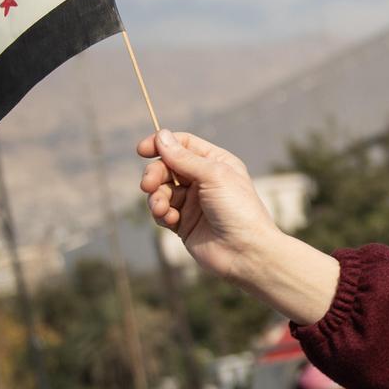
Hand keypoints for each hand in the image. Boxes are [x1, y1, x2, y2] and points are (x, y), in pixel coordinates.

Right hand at [137, 130, 280, 286]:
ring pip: (160, 191)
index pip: (182, 144)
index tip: (142, 150)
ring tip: (162, 210)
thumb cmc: (238, 210)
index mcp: (216, 163)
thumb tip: (161, 135)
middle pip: (166, 167)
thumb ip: (184, 157)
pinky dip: (162, 214)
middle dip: (154, 175)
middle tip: (148, 186)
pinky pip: (162, 212)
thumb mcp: (213, 175)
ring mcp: (193, 202)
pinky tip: (172, 221)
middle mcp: (203, 180)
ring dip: (156, 198)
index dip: (161, 144)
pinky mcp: (184, 223)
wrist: (246, 252)